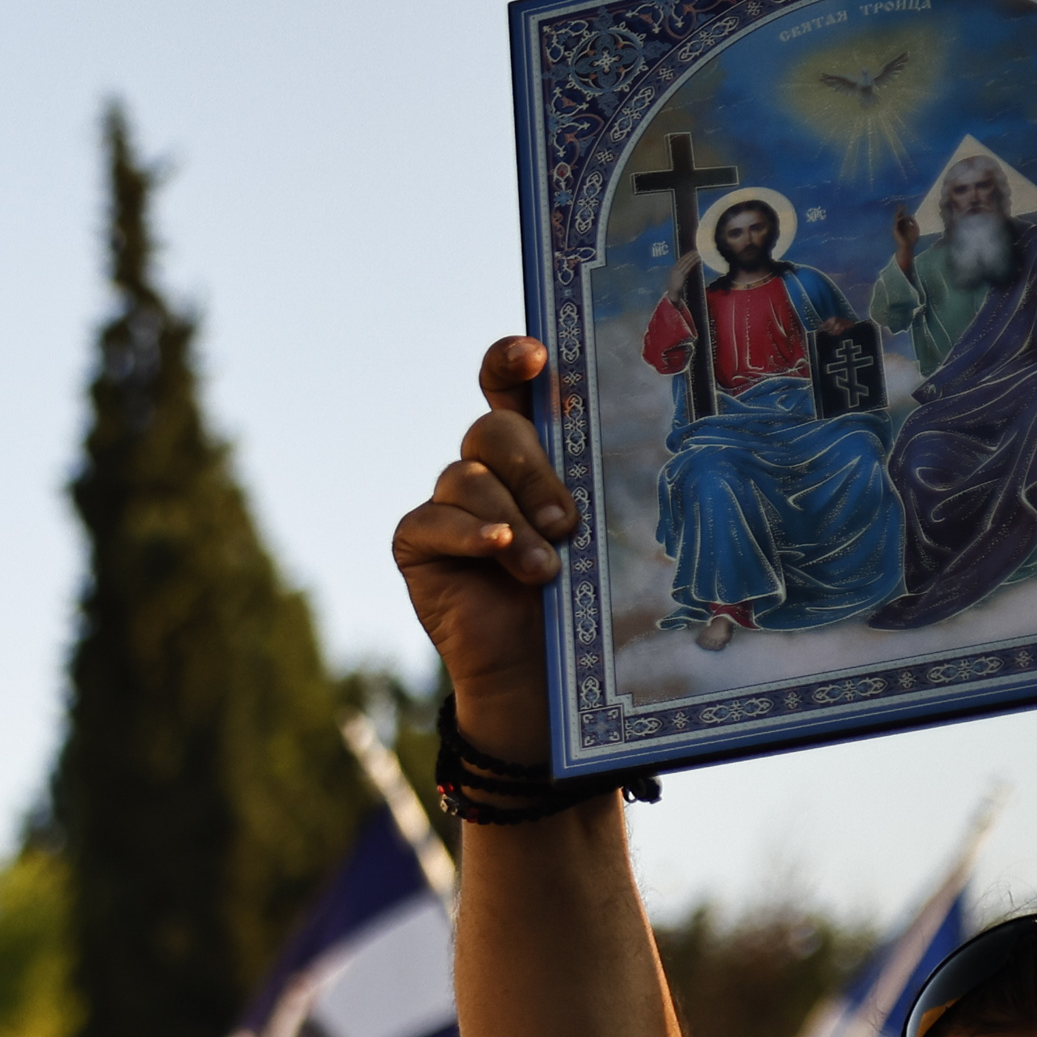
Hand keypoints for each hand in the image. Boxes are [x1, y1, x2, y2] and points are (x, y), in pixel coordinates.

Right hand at [387, 336, 570, 761]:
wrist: (543, 678)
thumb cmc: (586, 604)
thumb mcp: (599, 536)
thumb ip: (592, 487)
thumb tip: (617, 450)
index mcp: (537, 452)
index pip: (513, 386)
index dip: (513, 360)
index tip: (535, 358)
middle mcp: (489, 470)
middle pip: (493, 431)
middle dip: (531, 469)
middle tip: (566, 520)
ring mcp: (450, 504)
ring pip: (466, 475)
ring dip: (511, 518)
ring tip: (544, 570)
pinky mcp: (419, 542)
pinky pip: (432, 519)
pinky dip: (468, 533)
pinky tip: (497, 552)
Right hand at [893, 204, 917, 255]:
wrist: (908, 247)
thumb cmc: (912, 240)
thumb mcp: (916, 229)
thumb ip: (914, 222)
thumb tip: (911, 216)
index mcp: (906, 225)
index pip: (904, 216)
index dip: (904, 211)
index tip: (905, 205)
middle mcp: (901, 225)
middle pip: (900, 216)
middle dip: (900, 210)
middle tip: (900, 204)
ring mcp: (897, 227)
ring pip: (897, 218)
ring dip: (899, 213)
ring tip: (900, 208)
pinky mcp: (895, 230)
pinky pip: (896, 222)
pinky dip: (899, 219)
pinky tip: (902, 216)